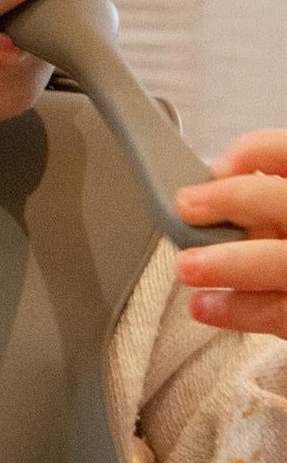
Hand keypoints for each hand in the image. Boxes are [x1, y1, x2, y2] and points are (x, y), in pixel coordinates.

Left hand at [175, 130, 286, 336]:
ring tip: (187, 267)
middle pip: (283, 201)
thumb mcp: (276, 210)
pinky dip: (238, 310)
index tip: (216, 167)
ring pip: (280, 264)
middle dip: (234, 199)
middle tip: (186, 206)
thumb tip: (217, 178)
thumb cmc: (280, 239)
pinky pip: (279, 312)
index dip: (257, 150)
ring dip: (229, 263)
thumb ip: (261, 195)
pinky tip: (203, 306)